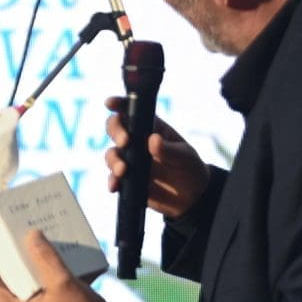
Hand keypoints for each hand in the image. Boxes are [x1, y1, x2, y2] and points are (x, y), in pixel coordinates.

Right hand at [104, 96, 208, 217]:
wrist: (191, 197)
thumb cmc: (190, 169)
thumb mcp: (186, 157)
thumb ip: (169, 150)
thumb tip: (152, 140)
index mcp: (152, 128)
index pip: (133, 111)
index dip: (119, 104)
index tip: (110, 103)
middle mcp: (137, 142)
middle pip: (115, 129)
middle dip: (116, 132)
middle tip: (125, 142)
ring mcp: (130, 160)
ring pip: (111, 154)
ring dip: (113, 160)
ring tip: (123, 170)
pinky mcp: (126, 179)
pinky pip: (113, 177)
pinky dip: (112, 181)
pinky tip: (115, 186)